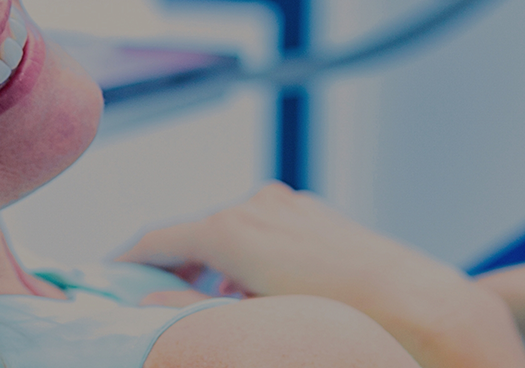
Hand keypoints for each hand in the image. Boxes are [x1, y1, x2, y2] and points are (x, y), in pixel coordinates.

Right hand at [118, 184, 524, 367]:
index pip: (157, 240)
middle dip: (173, 269)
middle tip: (153, 302)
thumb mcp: (251, 319)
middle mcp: (257, 205)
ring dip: (216, 269)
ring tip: (216, 311)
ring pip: (232, 235)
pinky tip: (262, 298)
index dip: (123, 261)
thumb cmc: (339, 316)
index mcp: (231, 228)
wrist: (423, 309)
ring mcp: (290, 207)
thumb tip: (146, 302)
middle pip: (194, 236)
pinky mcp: (317, 216)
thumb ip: (191, 307)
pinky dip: (250, 261)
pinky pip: (266, 234)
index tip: (101, 278)